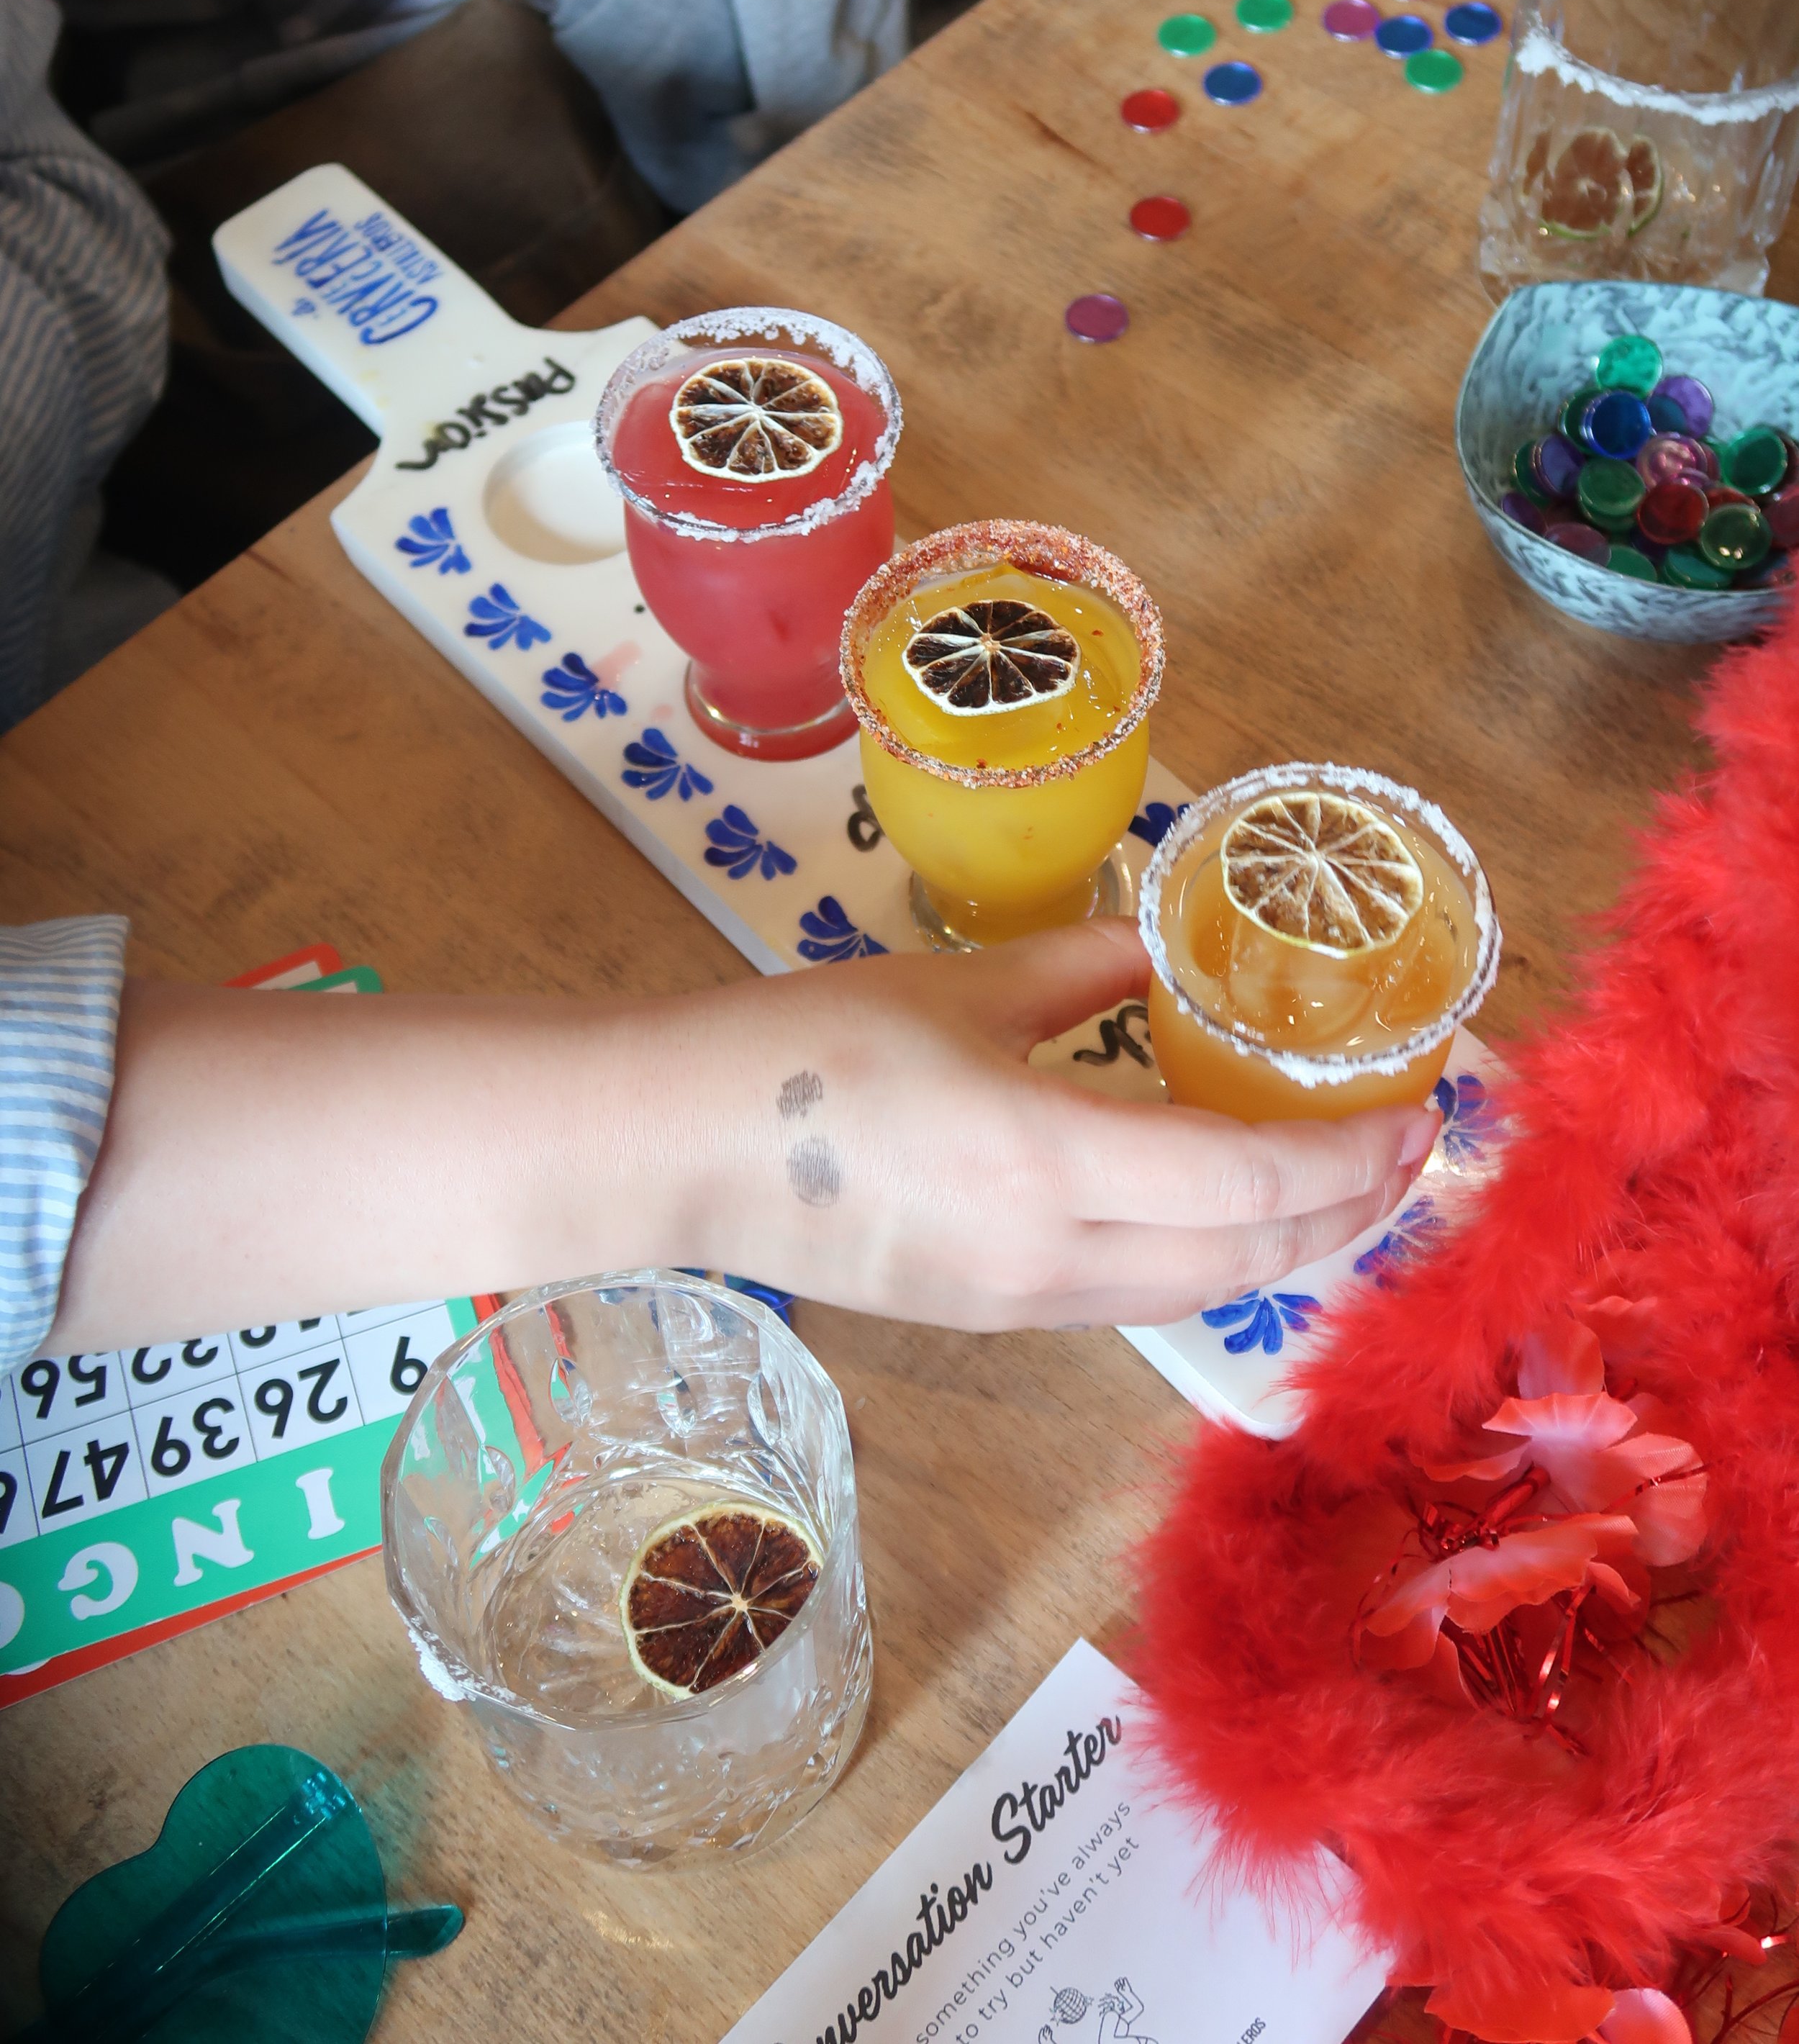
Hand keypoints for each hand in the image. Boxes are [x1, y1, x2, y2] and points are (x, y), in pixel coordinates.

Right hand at [676, 919, 1438, 1330]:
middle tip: (1409, 1146)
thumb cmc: (806, 1048)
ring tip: (1341, 1180)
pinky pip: (1138, 1299)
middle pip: (1251, 1258)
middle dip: (1351, 1210)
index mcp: (1052, 1162)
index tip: (1420, 1111)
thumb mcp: (962, 989)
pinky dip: (1212, 1259)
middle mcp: (1054, 1257)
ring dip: (1288, 1245)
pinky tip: (1225, 1208)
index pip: (1254, 1181)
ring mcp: (1023, 1305)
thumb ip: (1083, 970)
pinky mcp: (993, 1319)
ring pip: (1202, 1291)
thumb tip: (1158, 951)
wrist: (679, 1150)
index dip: (1355, 1154)